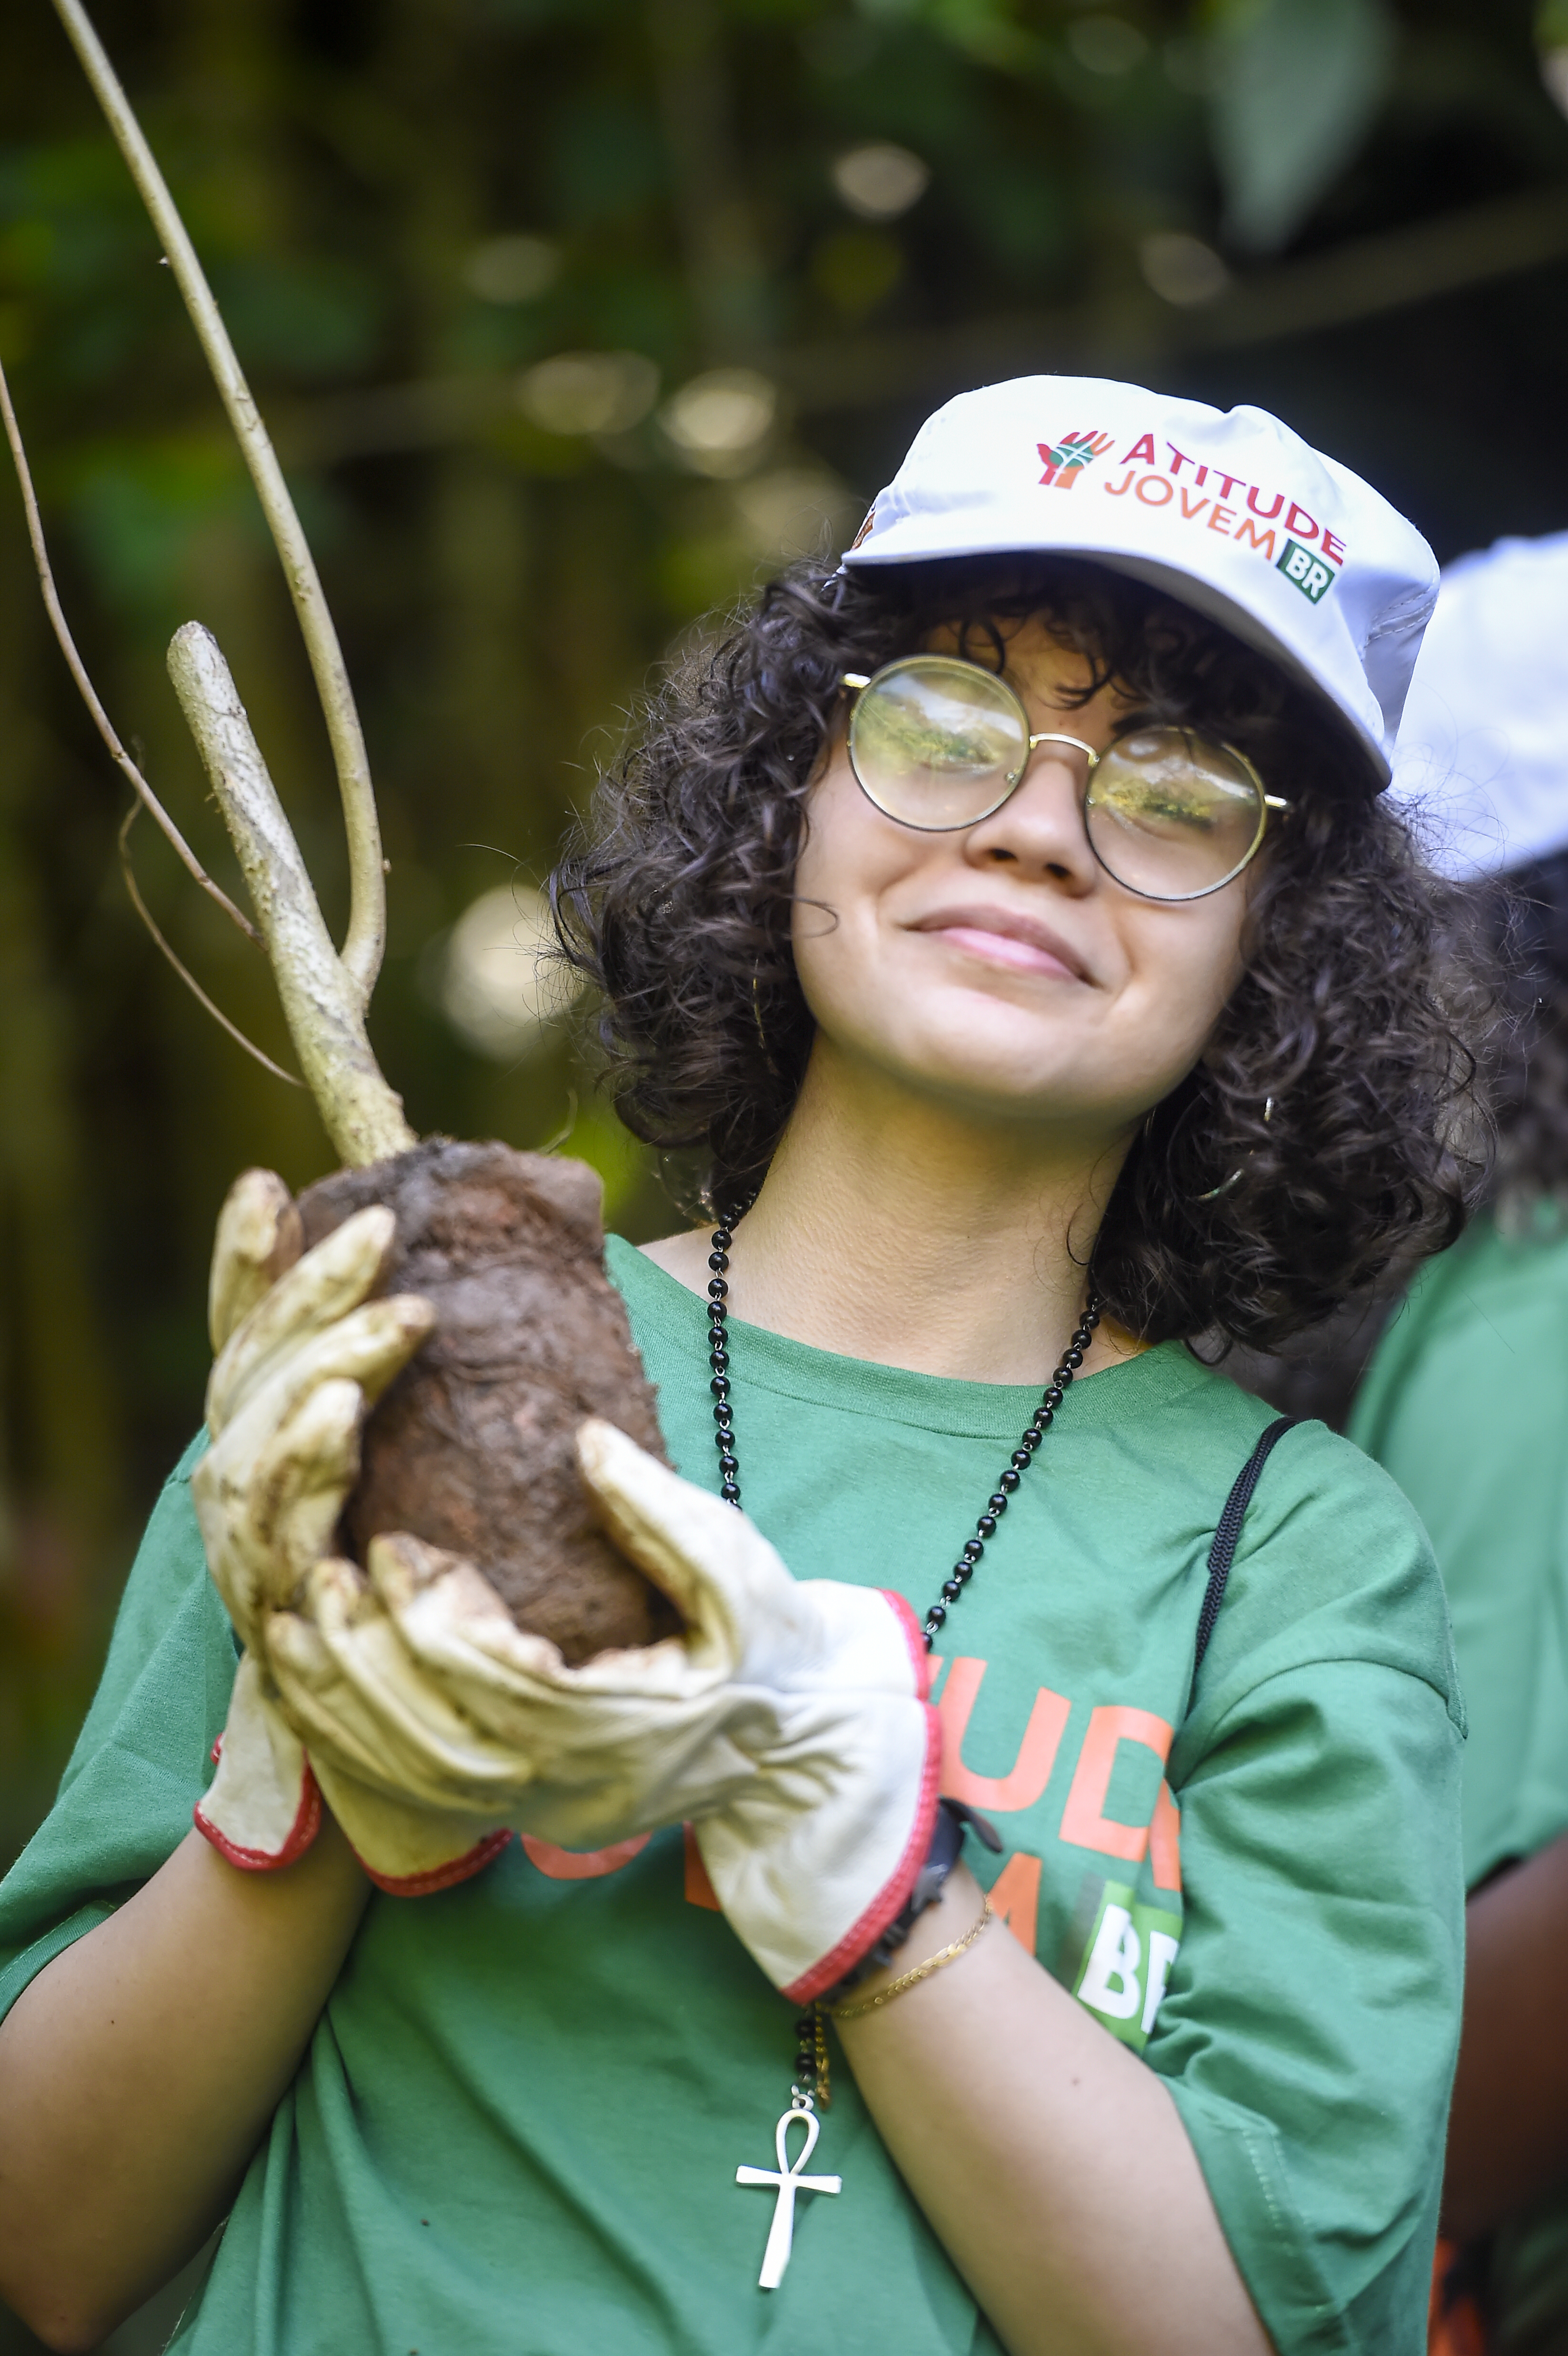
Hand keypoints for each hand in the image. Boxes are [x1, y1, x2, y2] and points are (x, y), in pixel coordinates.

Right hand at [191, 1170, 508, 1891]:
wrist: (454, 1776)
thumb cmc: (481, 1614)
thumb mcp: (469, 1487)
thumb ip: (462, 1403)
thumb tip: (520, 1279)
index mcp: (291, 1452)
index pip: (252, 1342)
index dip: (249, 1267)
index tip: (269, 1184)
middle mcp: (249, 1497)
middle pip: (246, 1374)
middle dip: (305, 1294)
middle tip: (380, 1233)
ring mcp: (252, 1560)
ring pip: (248, 1442)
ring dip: (313, 1368)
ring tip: (388, 1322)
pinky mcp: (277, 1619)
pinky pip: (275, 1529)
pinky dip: (303, 1467)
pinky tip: (343, 1418)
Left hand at [262, 1419, 939, 1996]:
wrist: (799, 1739)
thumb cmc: (770, 1640)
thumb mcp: (738, 1565)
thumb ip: (661, 1508)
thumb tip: (584, 1441)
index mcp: (627, 1724)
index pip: (503, 1684)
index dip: (435, 1617)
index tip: (395, 1542)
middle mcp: (573, 1786)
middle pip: (436, 1745)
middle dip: (363, 1663)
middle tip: (315, 1580)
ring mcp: (543, 1811)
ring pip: (411, 1783)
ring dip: (340, 1708)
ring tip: (286, 1629)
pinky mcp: (524, 1811)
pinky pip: (415, 1797)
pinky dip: (353, 1747)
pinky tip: (312, 1685)